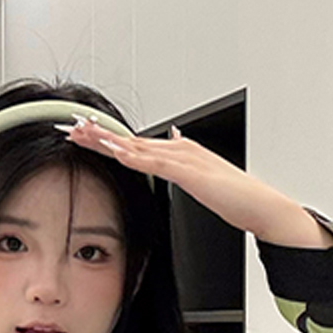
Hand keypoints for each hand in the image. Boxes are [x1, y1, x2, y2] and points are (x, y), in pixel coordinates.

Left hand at [61, 118, 324, 244]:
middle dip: (100, 134)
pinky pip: (156, 163)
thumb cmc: (238, 197)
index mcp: (180, 152)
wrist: (261, 205)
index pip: (136, 144)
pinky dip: (135, 156)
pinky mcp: (191, 173)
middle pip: (131, 140)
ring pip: (138, 146)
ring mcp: (184, 159)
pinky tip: (117, 153)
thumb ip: (187, 158)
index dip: (108, 139)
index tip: (84, 135)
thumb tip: (175, 138)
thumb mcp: (206, 176)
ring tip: (83, 135)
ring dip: (109, 141)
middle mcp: (179, 149)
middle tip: (71, 127)